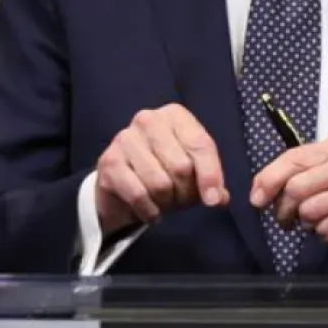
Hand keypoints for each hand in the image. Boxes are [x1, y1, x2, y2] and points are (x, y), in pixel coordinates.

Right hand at [93, 104, 227, 232]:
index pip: (200, 144)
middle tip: (181, 200)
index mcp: (175, 115)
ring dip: (166, 203)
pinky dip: (149, 211)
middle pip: (181, 167)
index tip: (213, 201)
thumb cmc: (163, 171)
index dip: (210, 175)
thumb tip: (219, 197)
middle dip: (186, 193)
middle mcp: (148, 120)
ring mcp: (125, 138)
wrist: (120, 184)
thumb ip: (210, 181)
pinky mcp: (108, 162)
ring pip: (160, 184)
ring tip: (164, 203)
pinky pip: (139, 195)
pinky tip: (151, 212)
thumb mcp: (192, 172)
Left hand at [249, 134, 327, 275]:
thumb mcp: (317, 179)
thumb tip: (258, 194)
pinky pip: (323, 229)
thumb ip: (288, 176)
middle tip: (290, 218)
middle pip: (295, 187)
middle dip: (285, 209)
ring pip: (307, 210)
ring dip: (306, 223)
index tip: (256, 199)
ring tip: (319, 222)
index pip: (292, 158)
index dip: (268, 180)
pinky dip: (323, 235)